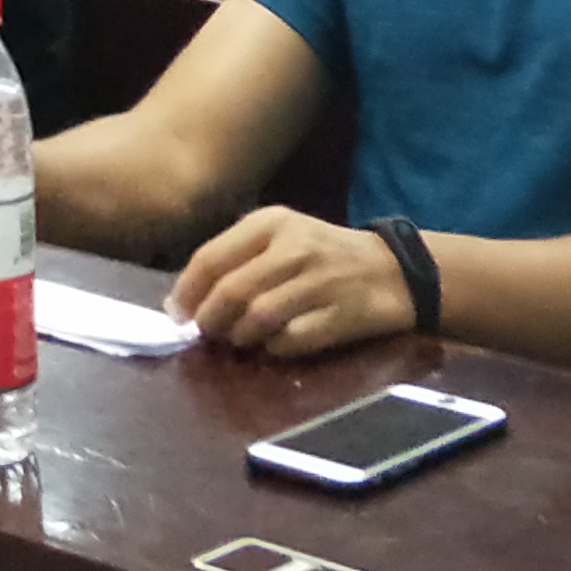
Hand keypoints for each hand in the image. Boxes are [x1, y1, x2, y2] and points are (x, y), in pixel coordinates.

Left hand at [169, 206, 422, 356]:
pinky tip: (272, 344)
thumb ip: (237, 257)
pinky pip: (288, 340)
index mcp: (271, 222)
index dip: (188, 291)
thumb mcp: (282, 235)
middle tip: (207, 333)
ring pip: (255, 318)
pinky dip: (272, 348)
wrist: (392, 269)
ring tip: (239, 339)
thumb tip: (186, 298)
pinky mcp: (338, 315)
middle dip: (210, 320)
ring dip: (239, 337)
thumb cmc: (324, 252)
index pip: (211, 257)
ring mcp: (317, 282)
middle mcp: (292, 247)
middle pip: (230, 292)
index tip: (177, 314)